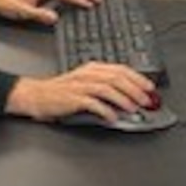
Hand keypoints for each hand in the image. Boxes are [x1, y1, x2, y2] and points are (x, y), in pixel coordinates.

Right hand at [5, 62, 157, 121]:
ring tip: (133, 109)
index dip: (138, 78)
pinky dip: (105, 110)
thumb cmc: (61, 92)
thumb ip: (105, 86)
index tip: (150, 88)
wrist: (36, 96)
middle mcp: (88, 74)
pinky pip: (93, 103)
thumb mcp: (85, 83)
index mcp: (93, 68)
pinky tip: (113, 117)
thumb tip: (128, 95)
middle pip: (117, 78)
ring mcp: (80, 85)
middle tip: (146, 100)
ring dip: (123, 99)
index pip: (121, 69)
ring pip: (108, 88)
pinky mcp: (73, 98)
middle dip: (135, 89)